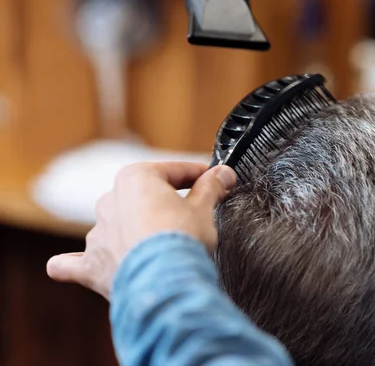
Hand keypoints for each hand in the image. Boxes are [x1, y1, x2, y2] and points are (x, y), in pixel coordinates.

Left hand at [46, 162, 236, 299]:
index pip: (175, 171)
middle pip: (144, 197)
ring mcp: (98, 234)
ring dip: (132, 230)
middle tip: (194, 215)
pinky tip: (73, 264)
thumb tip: (223, 173)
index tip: (215, 181)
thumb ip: (211, 186)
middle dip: (166, 203)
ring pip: (115, 225)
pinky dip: (76, 263)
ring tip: (159, 245)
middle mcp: (110, 200)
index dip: (200, 176)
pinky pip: (74, 263)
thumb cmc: (182, 239)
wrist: (165, 282)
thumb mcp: (204, 208)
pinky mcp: (92, 265)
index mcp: (136, 178)